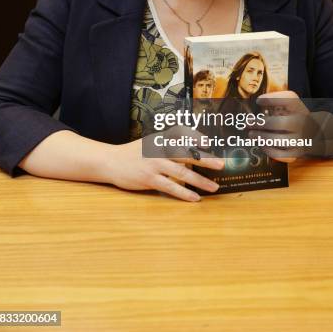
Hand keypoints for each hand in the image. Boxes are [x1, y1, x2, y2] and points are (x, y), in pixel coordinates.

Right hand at [103, 127, 224, 201]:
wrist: (111, 161)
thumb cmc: (135, 153)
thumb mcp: (151, 142)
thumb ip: (169, 143)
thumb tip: (192, 148)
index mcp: (161, 139)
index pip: (181, 135)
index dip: (196, 137)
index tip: (209, 142)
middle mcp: (159, 149)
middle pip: (186, 153)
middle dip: (205, 159)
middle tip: (221, 164)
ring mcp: (154, 164)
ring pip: (182, 173)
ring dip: (200, 181)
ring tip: (213, 187)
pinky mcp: (149, 179)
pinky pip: (171, 187)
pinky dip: (184, 193)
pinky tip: (195, 197)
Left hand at [255, 90, 310, 162]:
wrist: (315, 133)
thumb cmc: (295, 116)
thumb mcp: (291, 105)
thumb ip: (276, 102)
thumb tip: (256, 105)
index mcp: (298, 107)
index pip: (287, 99)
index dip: (270, 99)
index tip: (258, 100)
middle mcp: (301, 122)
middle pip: (278, 123)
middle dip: (259, 123)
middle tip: (248, 123)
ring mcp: (299, 139)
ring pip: (277, 140)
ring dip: (261, 137)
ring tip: (251, 134)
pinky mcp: (296, 153)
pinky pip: (279, 154)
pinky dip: (267, 149)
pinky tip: (261, 144)